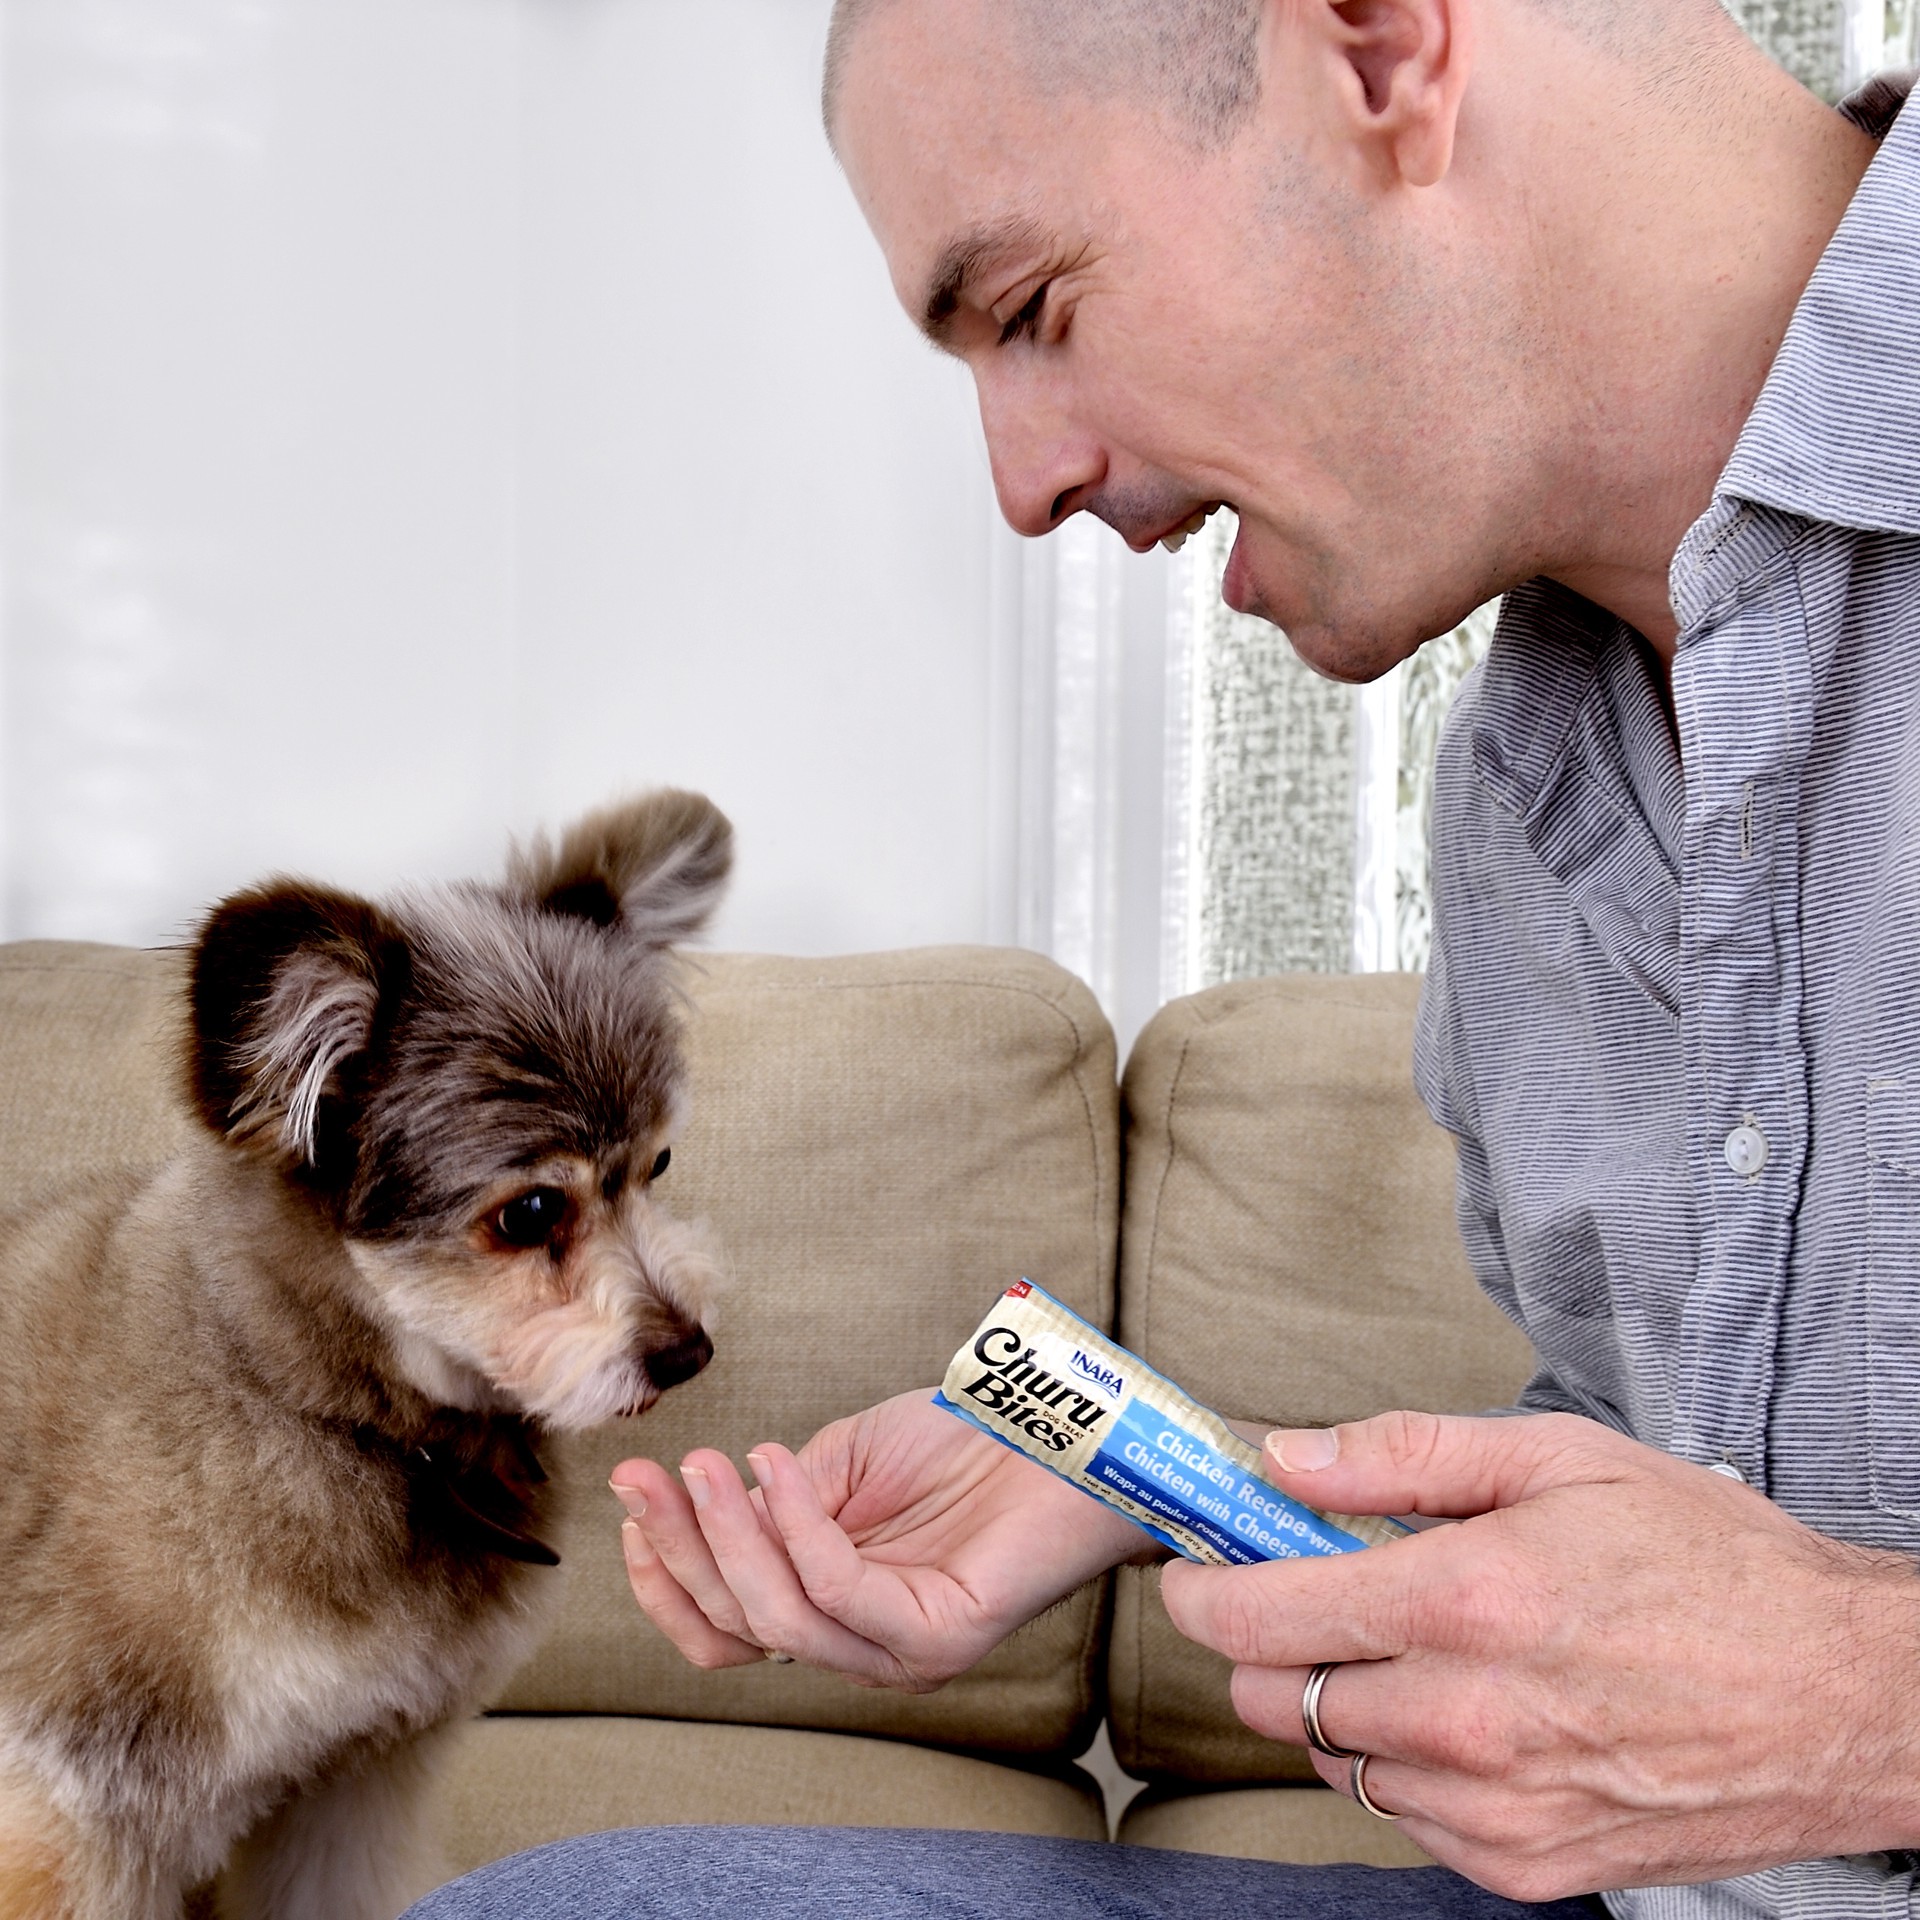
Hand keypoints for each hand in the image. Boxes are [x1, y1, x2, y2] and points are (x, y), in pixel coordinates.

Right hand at [610, 1389, 1149, 1691]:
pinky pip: (840, 1591)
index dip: (666, 1577)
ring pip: (778, 1617)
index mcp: (830, 1610)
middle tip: (648, 1476)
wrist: (1057, 1437)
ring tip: (705, 1467)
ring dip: (725, 1536)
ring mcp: (899, 1651)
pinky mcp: (939, 1638)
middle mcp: (859, 1645)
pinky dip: (795, 1527)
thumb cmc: (960, 1446)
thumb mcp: (841, 1463)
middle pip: (735, 1627)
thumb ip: (776, 1500)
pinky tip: (775, 1468)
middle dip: (678, 1548)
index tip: (633, 1502)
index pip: (723, 1629)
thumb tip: (704, 1510)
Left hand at [1160, 1410, 1919, 1901]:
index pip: (1261, 1614)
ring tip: (1410, 1647)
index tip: (1195, 1566)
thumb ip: (1402, 1455)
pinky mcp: (1528, 1867)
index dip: (1203, 1587)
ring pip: (1332, 1760)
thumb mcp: (1559, 1459)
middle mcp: (1470, 1718)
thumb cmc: (1708, 1561)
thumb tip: (1284, 1459)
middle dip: (1265, 1641)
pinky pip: (1402, 1815)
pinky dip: (1401, 1763)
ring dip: (1336, 1702)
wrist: (1845, 1697)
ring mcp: (1497, 1807)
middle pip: (1274, 1697)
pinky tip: (1461, 1709)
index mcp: (1468, 1601)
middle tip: (1310, 1593)